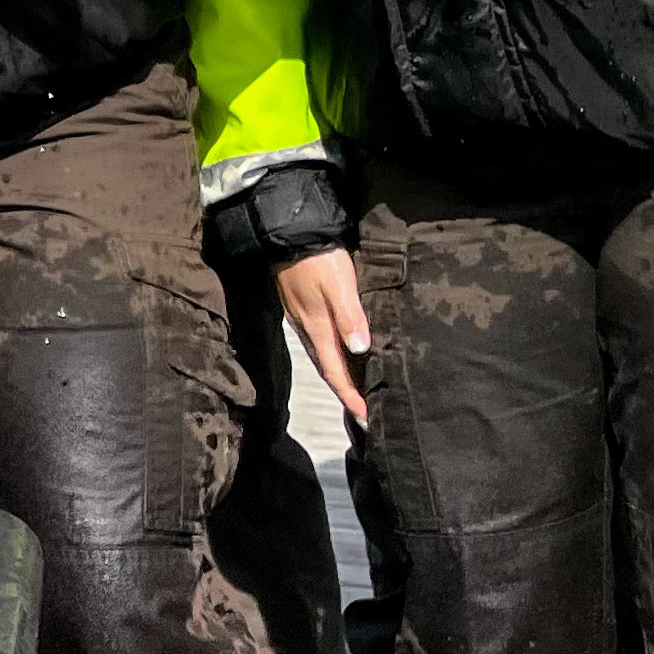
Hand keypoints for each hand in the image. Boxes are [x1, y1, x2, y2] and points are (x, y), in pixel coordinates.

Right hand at [277, 249, 371, 426]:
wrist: (286, 235)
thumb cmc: (318, 259)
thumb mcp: (338, 285)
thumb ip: (350, 317)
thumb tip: (361, 350)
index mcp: (317, 328)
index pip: (336, 373)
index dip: (351, 396)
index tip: (367, 418)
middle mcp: (307, 330)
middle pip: (328, 370)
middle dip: (346, 393)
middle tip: (365, 411)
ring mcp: (302, 320)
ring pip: (323, 358)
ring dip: (339, 377)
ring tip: (357, 389)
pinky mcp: (301, 309)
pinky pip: (319, 344)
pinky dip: (332, 358)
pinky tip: (343, 354)